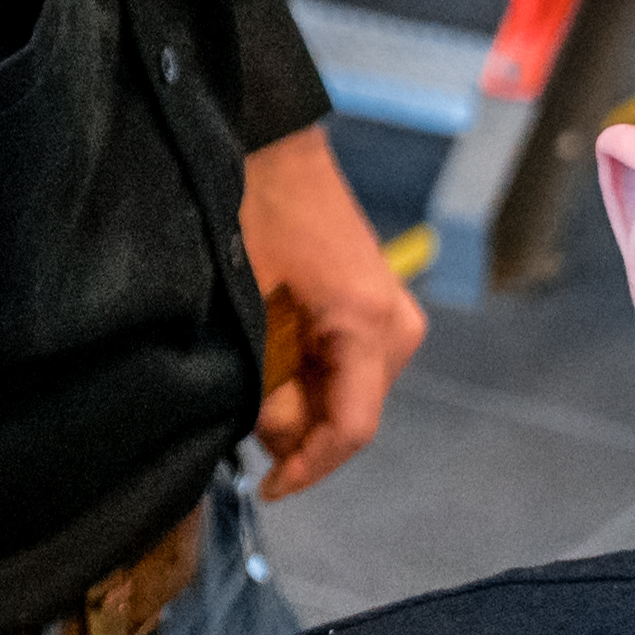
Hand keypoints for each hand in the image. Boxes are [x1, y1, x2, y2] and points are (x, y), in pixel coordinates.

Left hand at [238, 124, 419, 498]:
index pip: (351, 429)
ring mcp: (392, 315)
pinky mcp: (376, 306)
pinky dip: (306, 377)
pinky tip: (268, 363)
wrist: (273, 146)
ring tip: (249, 378)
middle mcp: (396, 326)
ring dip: (298, 401)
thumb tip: (272, 436)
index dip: (307, 468)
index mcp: (370, 326)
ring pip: (346, 394)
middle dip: (294, 429)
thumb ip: (264, 384)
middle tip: (238, 413)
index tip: (266, 488)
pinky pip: (345, 366)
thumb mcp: (248, 309)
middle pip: (350, 415)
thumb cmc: (254, 214)